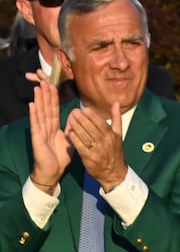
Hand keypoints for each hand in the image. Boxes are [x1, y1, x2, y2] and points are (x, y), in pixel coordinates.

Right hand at [27, 74, 71, 190]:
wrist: (53, 171)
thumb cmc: (60, 157)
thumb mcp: (70, 140)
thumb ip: (72, 128)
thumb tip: (76, 116)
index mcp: (54, 127)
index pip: (54, 109)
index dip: (53, 98)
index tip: (53, 85)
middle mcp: (46, 127)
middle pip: (46, 108)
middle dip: (46, 95)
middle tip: (45, 80)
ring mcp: (40, 132)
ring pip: (40, 113)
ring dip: (39, 100)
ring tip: (38, 88)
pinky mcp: (37, 138)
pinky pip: (35, 125)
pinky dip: (34, 114)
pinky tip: (32, 104)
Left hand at [65, 102, 127, 190]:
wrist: (114, 172)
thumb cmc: (115, 151)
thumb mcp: (119, 134)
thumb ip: (116, 118)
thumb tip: (116, 103)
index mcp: (112, 135)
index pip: (101, 123)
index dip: (92, 116)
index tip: (84, 109)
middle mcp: (106, 142)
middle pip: (93, 128)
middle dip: (83, 119)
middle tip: (74, 112)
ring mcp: (98, 150)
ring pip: (86, 136)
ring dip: (77, 127)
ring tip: (70, 119)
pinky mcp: (90, 158)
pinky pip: (82, 147)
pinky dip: (76, 140)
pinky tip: (70, 133)